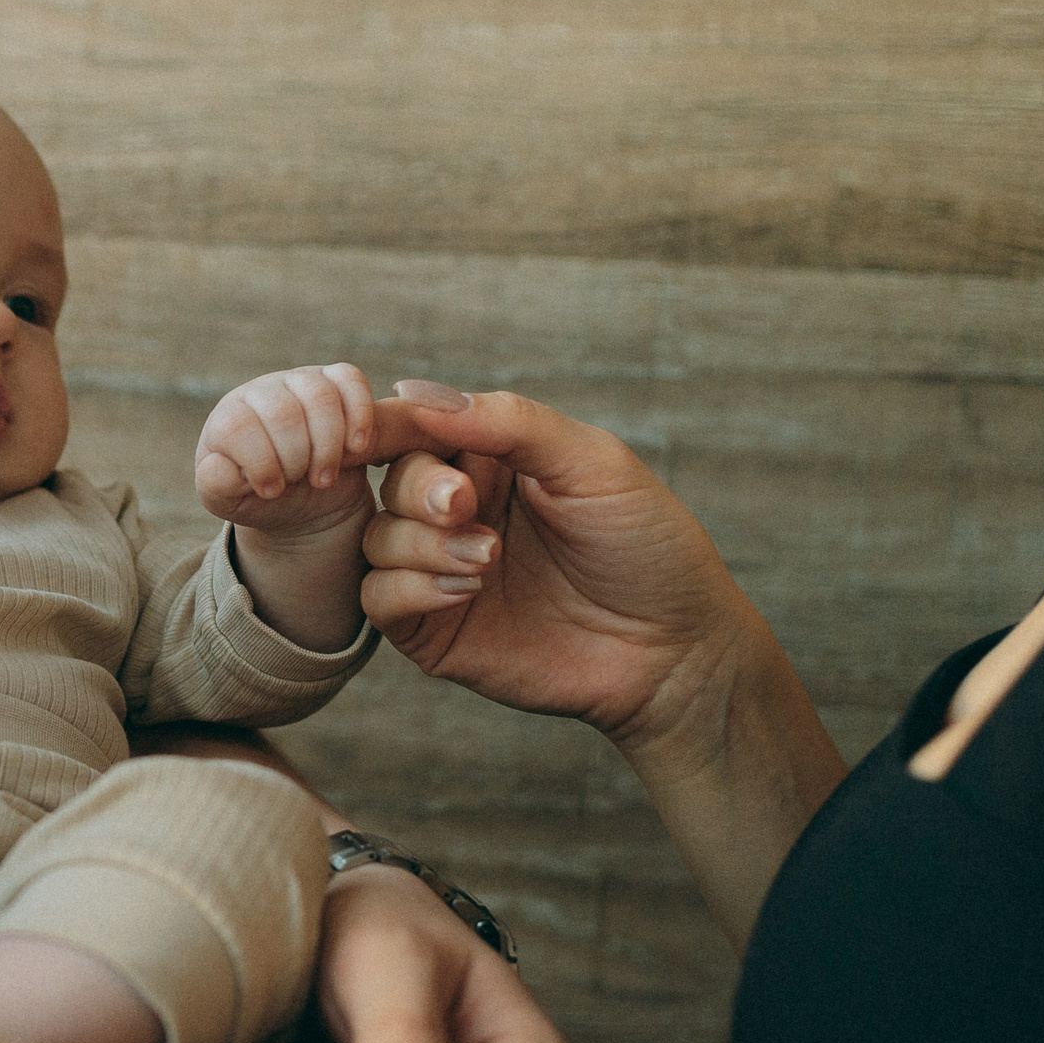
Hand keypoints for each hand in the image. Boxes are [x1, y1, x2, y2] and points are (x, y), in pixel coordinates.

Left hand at [196, 364, 378, 538]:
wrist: (302, 496)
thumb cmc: (260, 497)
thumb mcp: (230, 501)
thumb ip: (216, 486)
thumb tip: (219, 465)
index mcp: (227, 419)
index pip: (236, 427)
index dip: (260, 463)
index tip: (271, 490)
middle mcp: (260, 392)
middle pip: (282, 413)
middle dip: (296, 459)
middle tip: (301, 484)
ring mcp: (299, 381)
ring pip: (319, 395)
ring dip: (328, 445)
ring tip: (324, 477)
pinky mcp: (335, 381)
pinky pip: (350, 380)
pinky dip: (358, 415)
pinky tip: (356, 447)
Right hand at [360, 382, 762, 748]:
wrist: (672, 650)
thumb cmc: (647, 547)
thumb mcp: (592, 462)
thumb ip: (509, 421)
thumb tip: (416, 392)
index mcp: (493, 458)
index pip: (416, 426)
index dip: (385, 424)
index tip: (371, 433)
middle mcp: (460, 510)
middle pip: (390, 479)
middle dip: (420, 489)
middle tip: (463, 505)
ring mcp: (442, 570)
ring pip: (377, 538)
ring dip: (422, 542)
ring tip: (489, 557)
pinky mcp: (434, 628)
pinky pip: (379, 597)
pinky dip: (410, 587)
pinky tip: (468, 590)